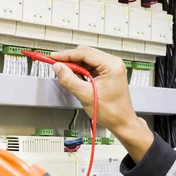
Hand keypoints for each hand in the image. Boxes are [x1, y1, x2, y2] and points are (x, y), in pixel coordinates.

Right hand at [51, 46, 153, 161]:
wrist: (122, 122)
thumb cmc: (112, 112)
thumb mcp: (85, 95)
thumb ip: (69, 80)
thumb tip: (58, 68)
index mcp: (111, 65)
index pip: (84, 53)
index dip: (66, 55)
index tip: (53, 57)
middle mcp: (113, 63)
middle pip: (85, 53)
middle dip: (70, 60)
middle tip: (57, 66)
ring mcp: (111, 68)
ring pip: (87, 60)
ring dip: (75, 66)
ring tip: (66, 75)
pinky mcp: (107, 73)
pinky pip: (90, 67)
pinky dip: (81, 71)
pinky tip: (76, 78)